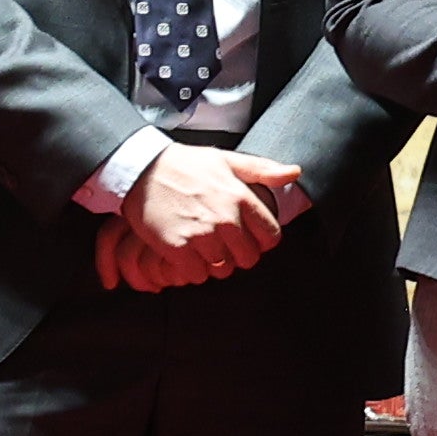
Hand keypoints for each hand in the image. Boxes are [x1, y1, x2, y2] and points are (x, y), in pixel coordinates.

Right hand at [113, 144, 301, 285]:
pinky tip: (185, 254)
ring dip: (214, 264)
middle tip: (222, 245)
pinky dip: (191, 270)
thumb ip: (262, 170)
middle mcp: (224, 218)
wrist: (142, 168)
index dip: (261, 241)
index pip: (270, 237)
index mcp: (240, 198)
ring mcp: (200, 234)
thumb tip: (295, 172)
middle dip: (238, 255)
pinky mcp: (176, 247)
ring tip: (202, 248)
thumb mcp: (226, 160)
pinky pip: (196, 275)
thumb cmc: (185, 164)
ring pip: (222, 270)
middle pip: (248, 258)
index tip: (248, 238)